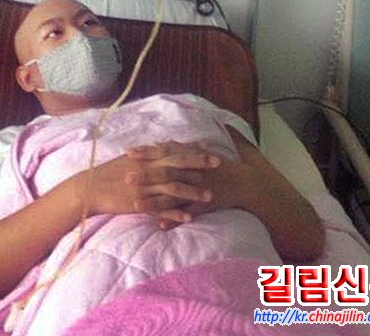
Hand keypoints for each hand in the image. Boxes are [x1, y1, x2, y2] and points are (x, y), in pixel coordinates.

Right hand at [71, 144, 220, 217]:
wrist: (90, 188)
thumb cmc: (109, 173)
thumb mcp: (129, 159)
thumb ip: (148, 154)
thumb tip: (161, 145)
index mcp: (145, 158)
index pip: (172, 151)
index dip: (191, 149)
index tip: (207, 147)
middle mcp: (148, 170)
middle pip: (178, 165)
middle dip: (199, 164)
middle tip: (218, 163)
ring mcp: (145, 187)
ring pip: (174, 188)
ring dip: (193, 192)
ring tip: (209, 196)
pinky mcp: (140, 204)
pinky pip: (161, 210)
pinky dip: (176, 214)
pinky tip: (190, 218)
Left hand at [125, 141, 256, 229]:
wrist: (244, 182)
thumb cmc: (218, 167)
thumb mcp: (198, 153)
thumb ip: (177, 149)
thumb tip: (157, 144)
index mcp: (189, 159)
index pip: (164, 153)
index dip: (147, 152)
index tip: (128, 152)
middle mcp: (193, 173)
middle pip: (165, 174)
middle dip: (145, 176)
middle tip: (125, 177)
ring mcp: (198, 190)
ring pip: (173, 197)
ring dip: (154, 201)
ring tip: (136, 205)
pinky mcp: (204, 205)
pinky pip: (188, 213)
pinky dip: (175, 219)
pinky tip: (160, 226)